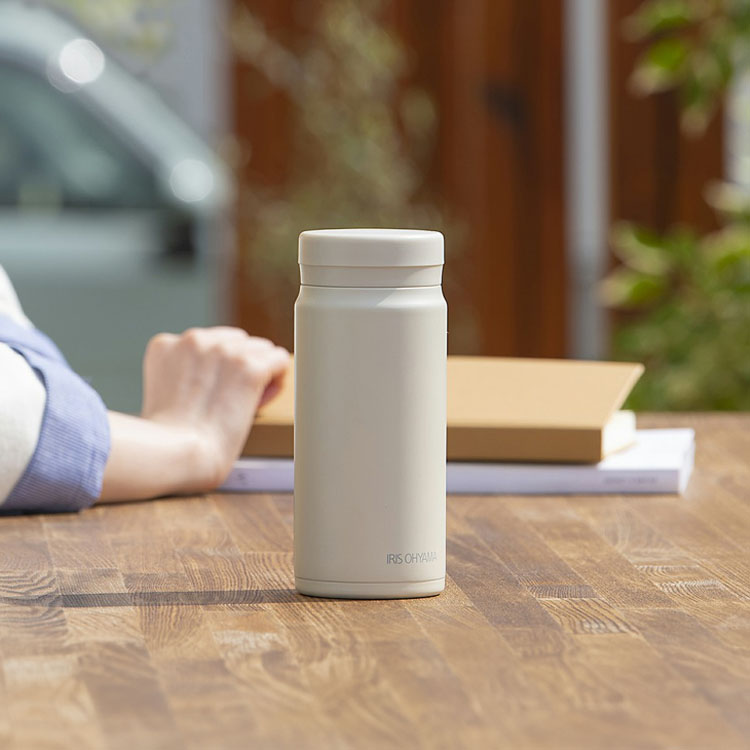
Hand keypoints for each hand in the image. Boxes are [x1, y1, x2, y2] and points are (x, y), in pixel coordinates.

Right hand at [100, 327, 289, 501]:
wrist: (176, 455)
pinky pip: (280, 359)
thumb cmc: (168, 439)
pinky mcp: (249, 368)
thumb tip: (219, 374)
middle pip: (237, 340)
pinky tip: (264, 399)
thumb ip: (185, 373)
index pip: (209, 342)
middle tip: (233, 399)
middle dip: (241, 365)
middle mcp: (194, 340)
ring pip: (262, 348)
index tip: (215, 393)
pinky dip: (277, 379)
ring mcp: (223, 351)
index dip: (218, 369)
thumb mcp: (164, 392)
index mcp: (166, 345)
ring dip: (260, 371)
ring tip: (247, 402)